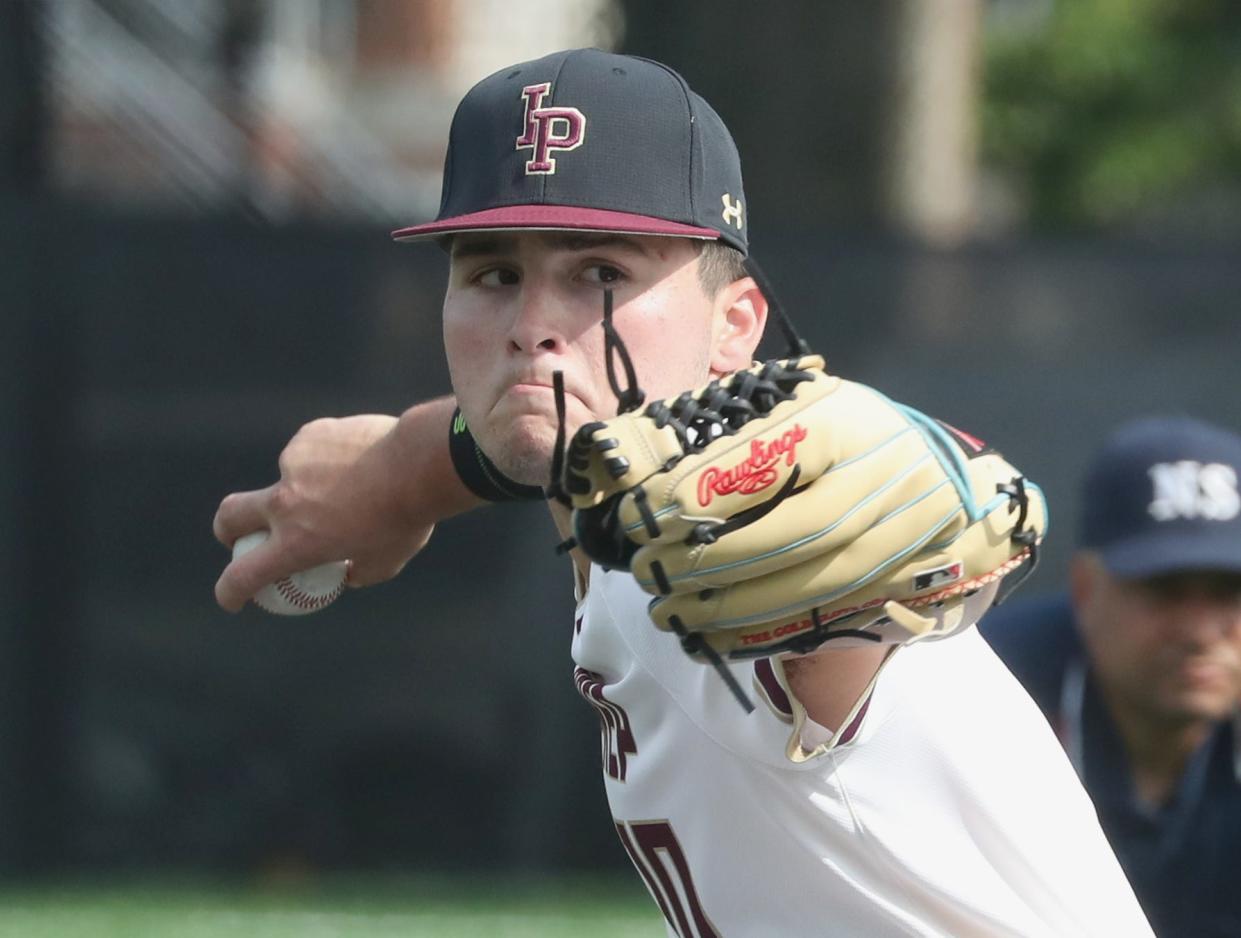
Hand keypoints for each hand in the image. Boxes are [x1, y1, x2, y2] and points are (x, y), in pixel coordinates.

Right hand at [213, 414, 434, 611]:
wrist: (420, 463)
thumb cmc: (407, 518)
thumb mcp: (385, 562)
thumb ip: (357, 572)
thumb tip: (347, 574)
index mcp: (296, 544)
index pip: (243, 575)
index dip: (230, 591)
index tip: (232, 598)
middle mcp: (285, 504)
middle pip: (229, 517)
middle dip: (228, 531)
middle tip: (243, 537)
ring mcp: (292, 465)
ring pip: (285, 480)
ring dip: (304, 488)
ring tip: (352, 486)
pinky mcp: (308, 436)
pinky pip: (308, 453)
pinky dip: (325, 462)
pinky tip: (357, 461)